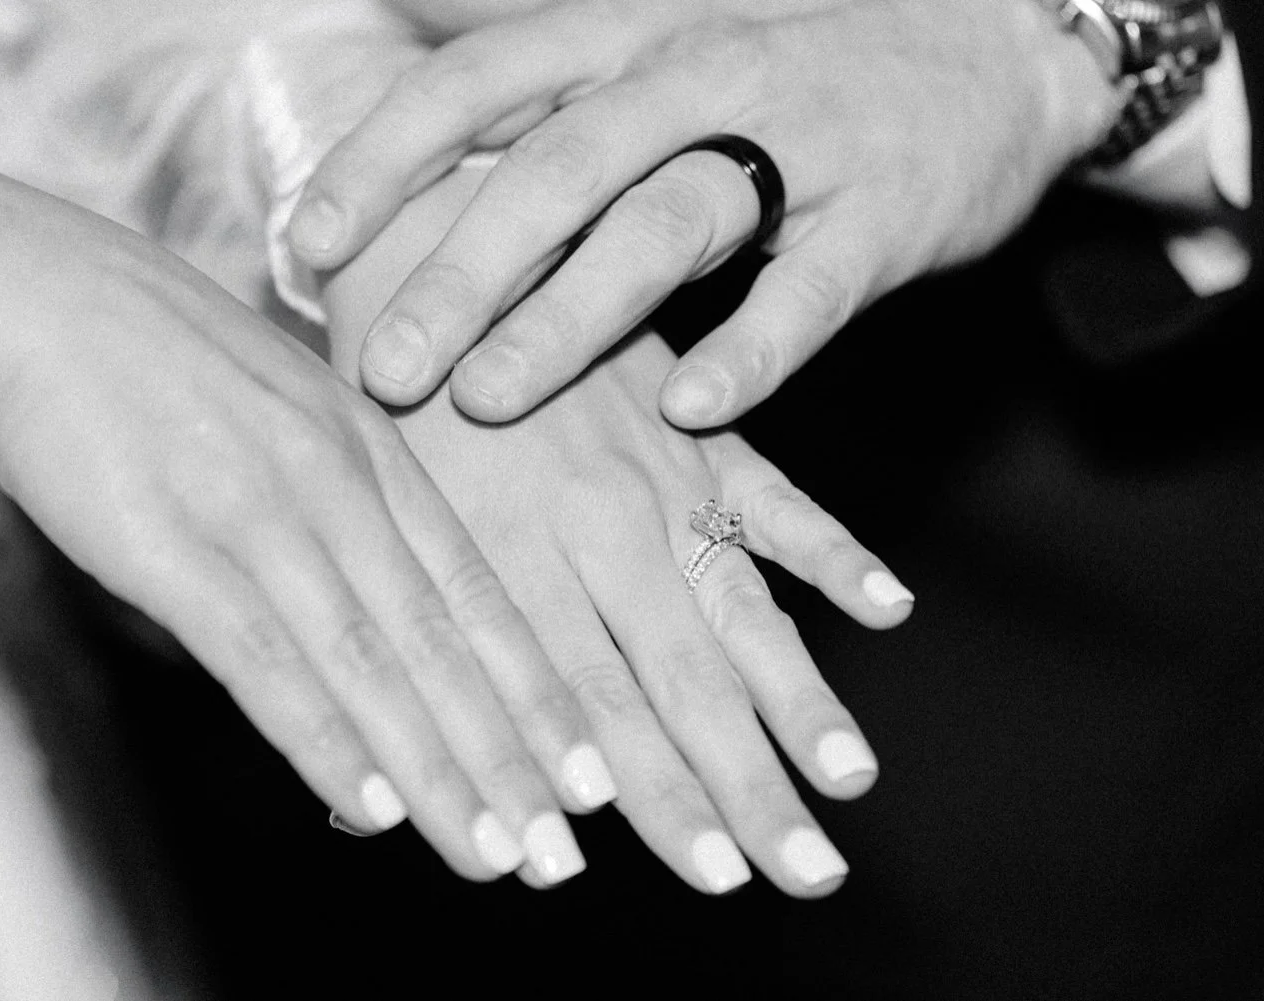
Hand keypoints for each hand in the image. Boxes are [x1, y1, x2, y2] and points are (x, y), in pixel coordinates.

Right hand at [0, 173, 614, 883]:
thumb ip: (346, 500)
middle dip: (510, 757)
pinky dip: (322, 736)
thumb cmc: (160, 354)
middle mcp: (340, 485)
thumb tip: (380, 602)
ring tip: (494, 856)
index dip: (536, 691)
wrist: (38, 290)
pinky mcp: (172, 542)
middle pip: (445, 643)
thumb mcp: (291, 408)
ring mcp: (262, 513)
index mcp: (374, 451)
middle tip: (564, 853)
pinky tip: (369, 804)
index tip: (588, 773)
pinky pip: (264, 655)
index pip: (477, 593)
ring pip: (372, 662)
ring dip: (437, 770)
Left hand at [291, 0, 1116, 425]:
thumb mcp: (665, 57)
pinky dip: (748, 351)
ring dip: (569, 316)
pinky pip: (808, 292)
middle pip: (559, 167)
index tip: (313, 243)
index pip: (483, 81)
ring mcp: (800, 143)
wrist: (994, 46)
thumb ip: (556, 115)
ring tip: (487, 399)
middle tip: (383, 368)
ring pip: (666, 225)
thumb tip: (414, 182)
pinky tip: (685, 407)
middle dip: (460, 269)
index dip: (387, 156)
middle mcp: (702, 74)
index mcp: (631, 37)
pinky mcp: (882, 218)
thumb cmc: (791, 74)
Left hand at [322, 165, 915, 894]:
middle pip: (677, 677)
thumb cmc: (387, 384)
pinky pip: (772, 493)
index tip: (702, 871)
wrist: (438, 233)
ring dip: (797, 696)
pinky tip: (888, 606)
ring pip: (735, 605)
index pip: (586, 702)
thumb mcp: (375, 519)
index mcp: (507, 556)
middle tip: (802, 872)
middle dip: (739, 785)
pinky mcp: (695, 428)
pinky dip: (830, 549)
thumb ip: (408, 658)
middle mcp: (594, 527)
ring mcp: (657, 476)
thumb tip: (379, 804)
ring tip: (851, 778)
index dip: (648, 795)